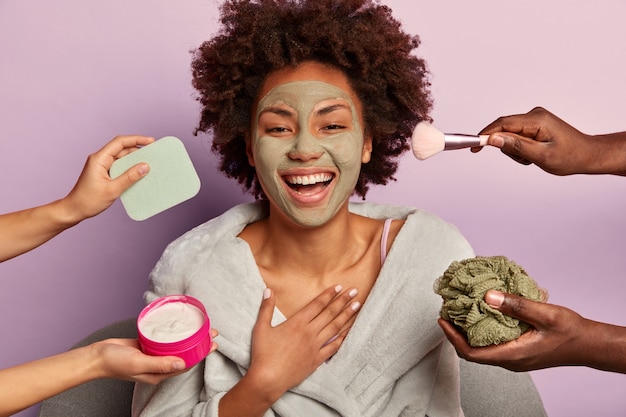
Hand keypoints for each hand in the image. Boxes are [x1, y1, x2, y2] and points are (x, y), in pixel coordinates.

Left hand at [62, 135, 154, 221]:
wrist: (74, 210)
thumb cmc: (88, 201)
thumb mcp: (112, 190)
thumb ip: (129, 177)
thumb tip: (145, 166)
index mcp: (99, 159)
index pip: (120, 142)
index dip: (136, 139)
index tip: (150, 141)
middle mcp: (100, 159)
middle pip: (122, 148)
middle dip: (138, 148)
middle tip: (153, 152)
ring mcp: (102, 166)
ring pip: (121, 157)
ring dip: (135, 158)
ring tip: (149, 162)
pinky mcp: (104, 172)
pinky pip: (119, 166)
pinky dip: (130, 167)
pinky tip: (139, 172)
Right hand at [92, 330, 217, 384]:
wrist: (95, 356)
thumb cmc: (114, 363)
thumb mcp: (139, 363)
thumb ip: (160, 364)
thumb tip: (183, 364)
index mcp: (159, 374)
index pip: (185, 365)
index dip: (200, 355)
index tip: (212, 345)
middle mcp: (158, 366)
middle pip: (183, 355)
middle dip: (198, 344)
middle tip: (211, 332)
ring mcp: (152, 356)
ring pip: (175, 347)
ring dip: (188, 338)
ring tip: (200, 328)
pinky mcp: (145, 347)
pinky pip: (163, 341)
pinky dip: (173, 335)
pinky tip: (179, 327)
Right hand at [247, 285, 360, 400]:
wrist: (269, 379)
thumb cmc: (263, 354)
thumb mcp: (261, 328)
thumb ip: (266, 308)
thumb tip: (268, 290)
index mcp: (297, 323)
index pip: (317, 305)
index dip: (329, 295)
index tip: (339, 287)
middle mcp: (309, 333)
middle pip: (330, 313)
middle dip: (343, 301)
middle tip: (354, 291)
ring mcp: (315, 347)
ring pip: (335, 328)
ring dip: (346, 316)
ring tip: (357, 306)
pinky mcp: (317, 360)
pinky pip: (333, 347)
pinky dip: (342, 338)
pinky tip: (348, 331)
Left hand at [438, 290, 591, 371]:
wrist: (588, 344)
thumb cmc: (570, 332)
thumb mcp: (544, 314)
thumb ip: (516, 305)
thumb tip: (488, 296)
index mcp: (512, 355)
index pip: (472, 353)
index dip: (452, 337)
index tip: (442, 320)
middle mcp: (510, 360)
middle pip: (472, 352)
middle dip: (456, 333)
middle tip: (447, 312)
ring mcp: (514, 358)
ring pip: (482, 349)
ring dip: (468, 332)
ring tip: (460, 311)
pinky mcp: (518, 353)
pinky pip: (492, 345)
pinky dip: (481, 332)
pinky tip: (482, 314)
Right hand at [473, 107, 596, 174]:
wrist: (587, 155)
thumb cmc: (570, 156)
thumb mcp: (541, 156)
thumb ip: (516, 146)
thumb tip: (493, 139)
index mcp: (537, 120)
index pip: (503, 124)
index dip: (486, 134)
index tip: (474, 147)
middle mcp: (534, 115)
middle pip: (504, 130)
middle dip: (508, 148)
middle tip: (525, 159)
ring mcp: (534, 119)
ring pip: (509, 135)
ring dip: (515, 150)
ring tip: (533, 158)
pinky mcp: (534, 125)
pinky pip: (516, 136)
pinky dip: (520, 148)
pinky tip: (534, 153)